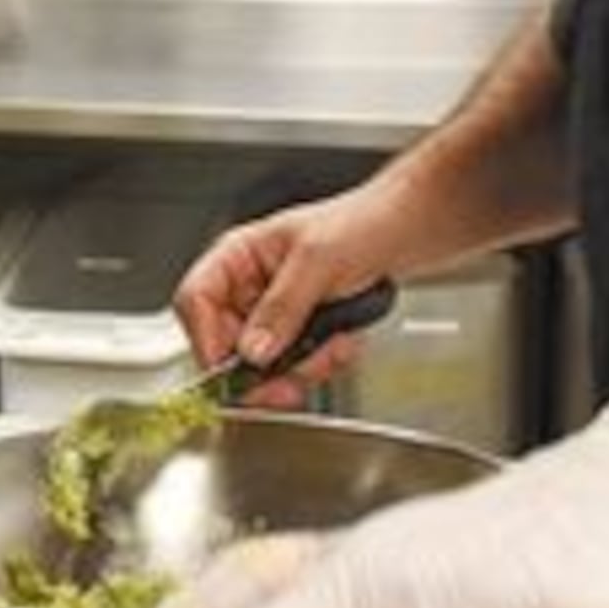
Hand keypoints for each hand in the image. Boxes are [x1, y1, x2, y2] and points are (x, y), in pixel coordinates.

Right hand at [173, 195, 395, 406]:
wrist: (411, 230)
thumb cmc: (365, 222)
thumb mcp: (318, 262)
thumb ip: (282, 307)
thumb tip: (253, 350)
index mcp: (239, 254)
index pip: (197, 301)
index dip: (207, 339)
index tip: (231, 371)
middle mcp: (250, 284)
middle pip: (228, 343)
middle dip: (264, 368)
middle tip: (287, 385)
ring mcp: (277, 310)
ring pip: (265, 363)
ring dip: (301, 367)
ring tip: (332, 348)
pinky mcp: (302, 329)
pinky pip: (296, 364)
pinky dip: (322, 363)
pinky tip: (343, 343)